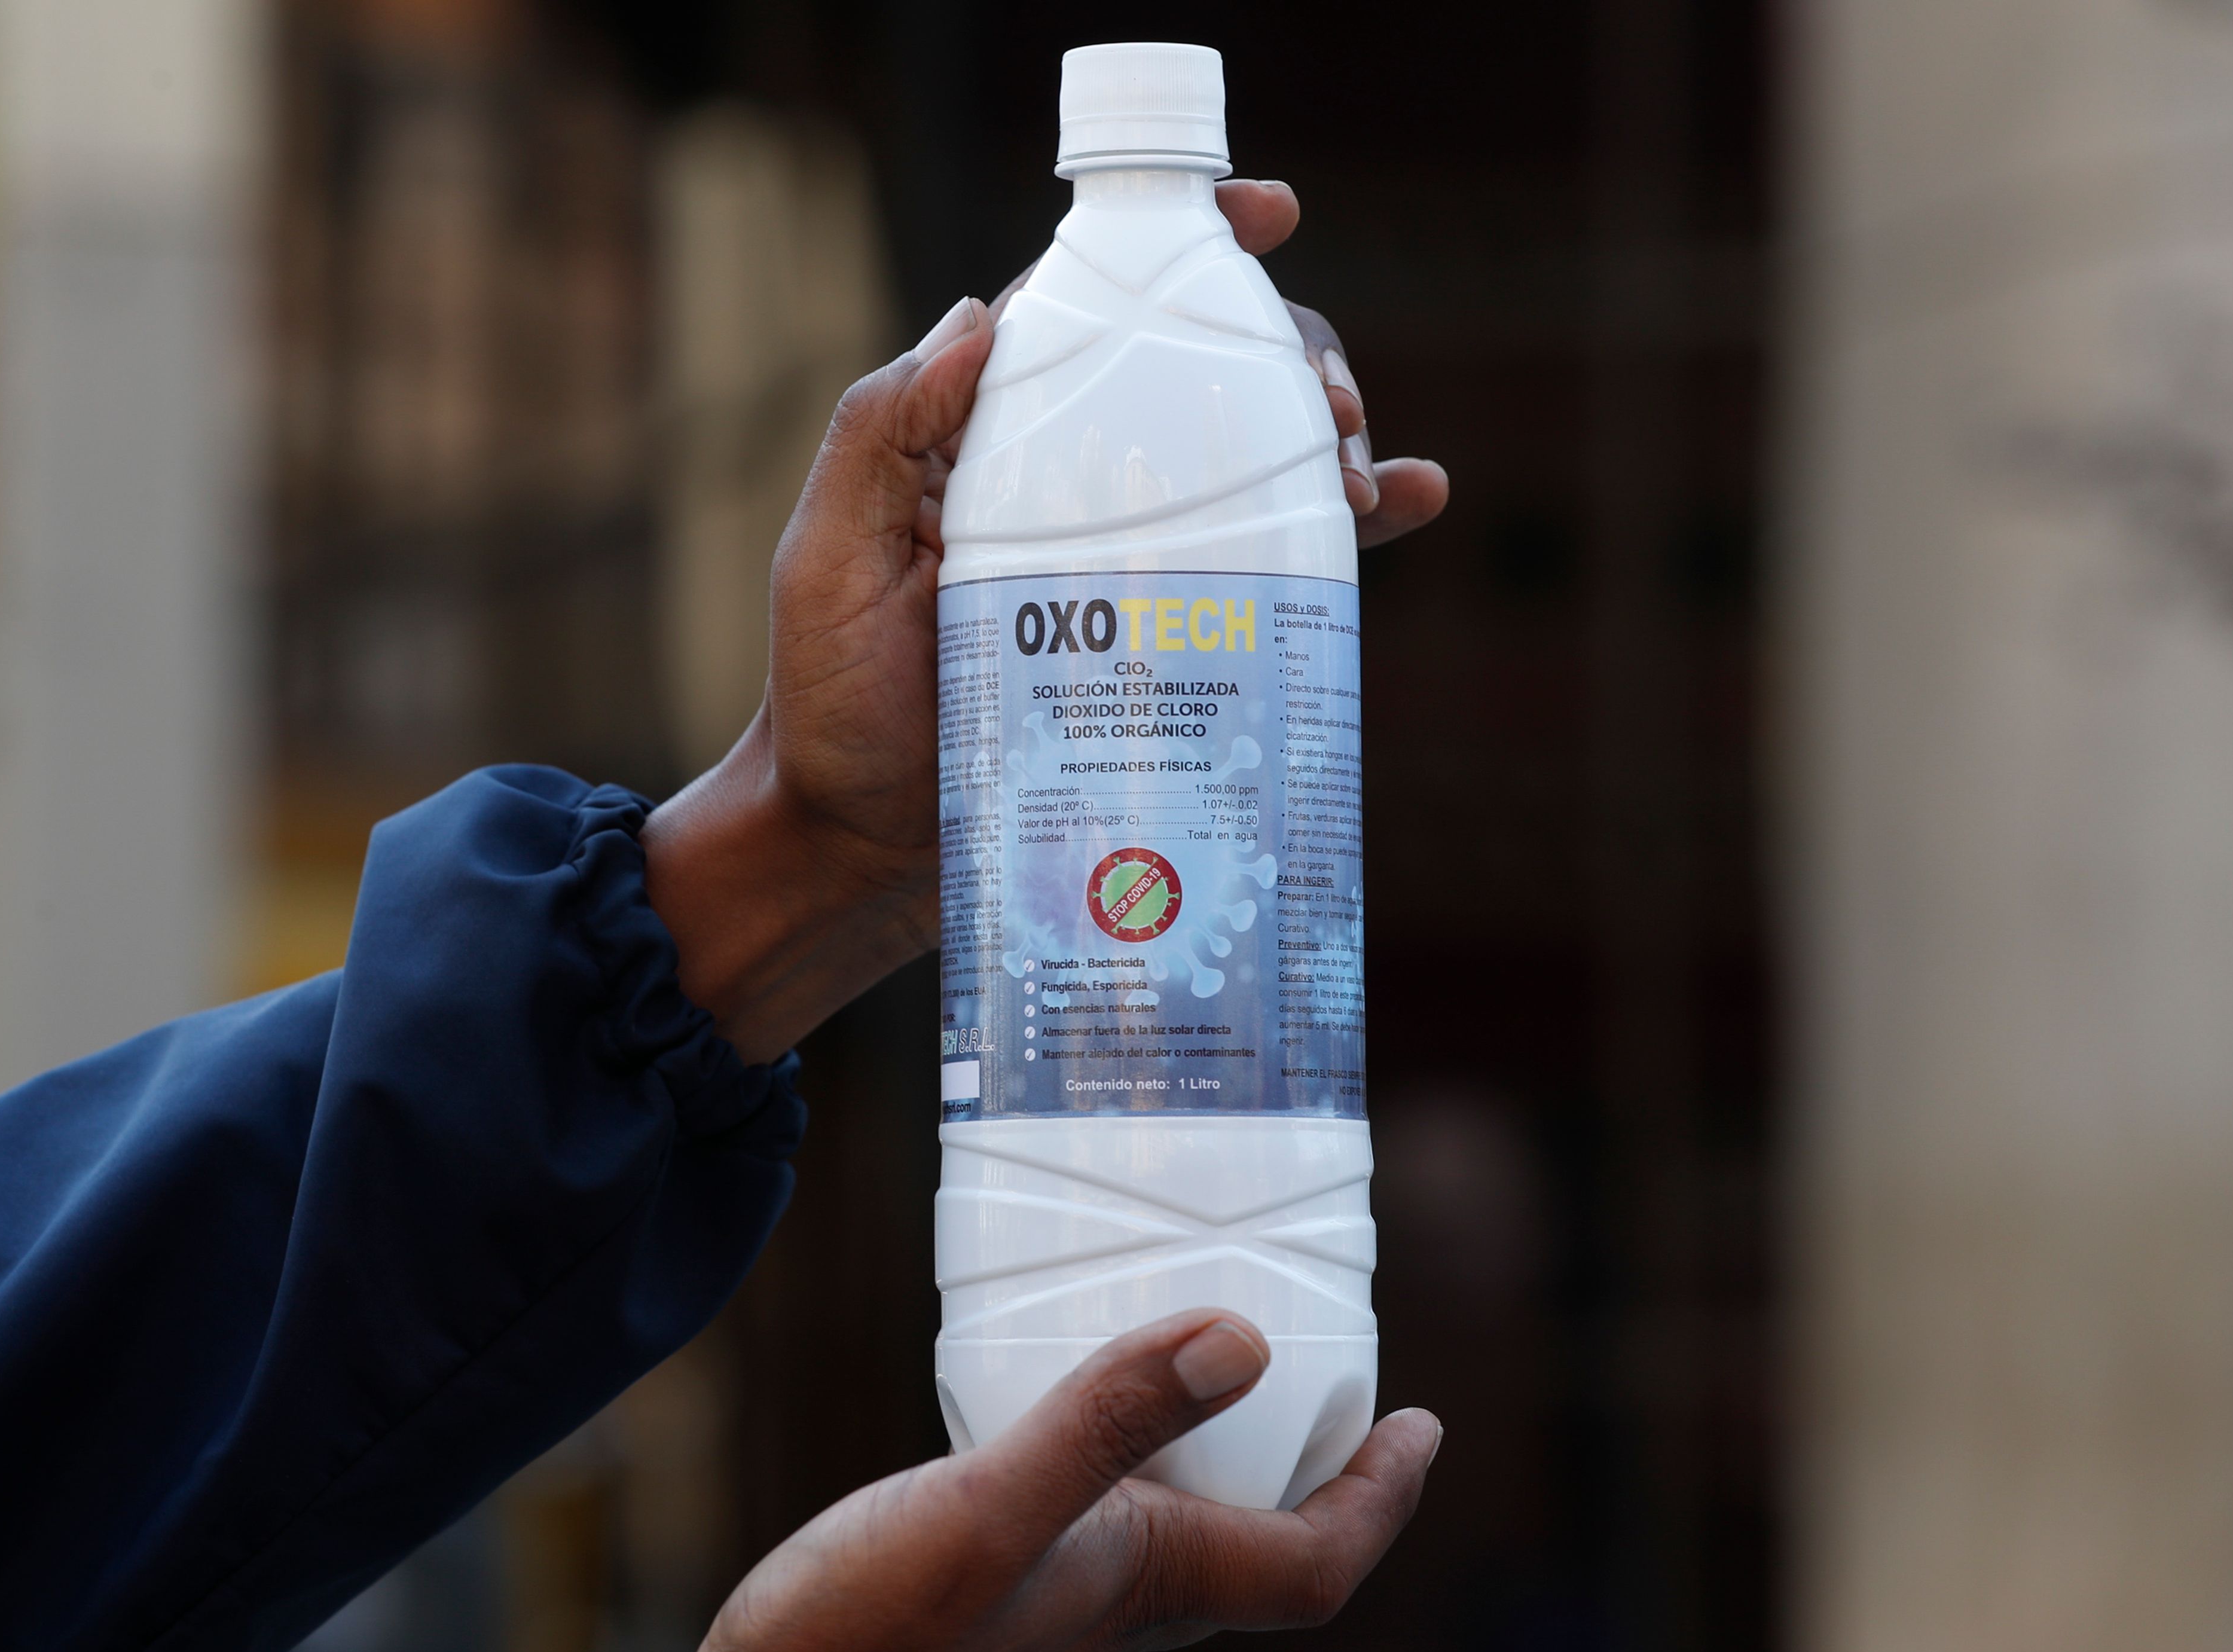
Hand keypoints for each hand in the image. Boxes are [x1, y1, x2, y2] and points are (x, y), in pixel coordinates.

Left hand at [642, 183, 1449, 1060]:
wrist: (862, 852)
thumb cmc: (828, 707)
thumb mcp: (826, 558)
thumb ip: (880, 431)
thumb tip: (981, 311)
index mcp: (988, 440)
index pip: (1091, 311)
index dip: (1179, 248)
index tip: (1262, 218)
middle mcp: (1070, 484)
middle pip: (1194, 375)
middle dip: (1281, 355)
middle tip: (1326, 402)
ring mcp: (1128, 561)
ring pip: (1245, 460)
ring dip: (1324, 436)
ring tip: (1361, 464)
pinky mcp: (1169, 639)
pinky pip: (1268, 570)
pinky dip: (1344, 535)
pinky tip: (1406, 506)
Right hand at [699, 1310, 1441, 1651]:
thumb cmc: (861, 1636)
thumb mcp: (987, 1514)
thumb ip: (1107, 1428)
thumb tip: (1247, 1341)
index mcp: (1143, 1583)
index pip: (1318, 1560)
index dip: (1385, 1498)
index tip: (1429, 1425)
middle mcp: (1117, 1598)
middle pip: (1269, 1549)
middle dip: (1326, 1478)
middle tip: (1348, 1394)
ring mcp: (1057, 1595)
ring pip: (1190, 1532)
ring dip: (1237, 1463)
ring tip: (1237, 1379)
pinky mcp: (996, 1577)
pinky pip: (1111, 1515)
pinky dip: (1138, 1454)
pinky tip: (1086, 1404)